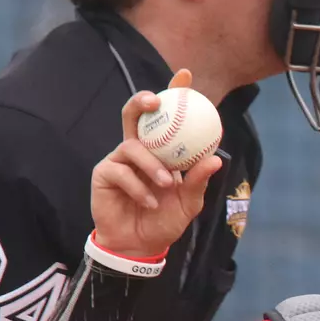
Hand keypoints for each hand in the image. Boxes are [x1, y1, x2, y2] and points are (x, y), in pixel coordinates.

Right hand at [92, 68, 222, 257]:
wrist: (140, 245)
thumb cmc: (165, 219)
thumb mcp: (189, 202)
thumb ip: (198, 180)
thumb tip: (215, 159)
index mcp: (162, 150)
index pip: (167, 117)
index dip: (173, 93)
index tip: (185, 75)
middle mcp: (139, 149)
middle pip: (134, 114)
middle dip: (143, 101)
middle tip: (156, 101)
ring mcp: (119, 160)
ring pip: (132, 146)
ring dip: (152, 165)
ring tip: (166, 184)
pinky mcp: (104, 174)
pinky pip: (121, 172)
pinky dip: (139, 188)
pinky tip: (150, 202)